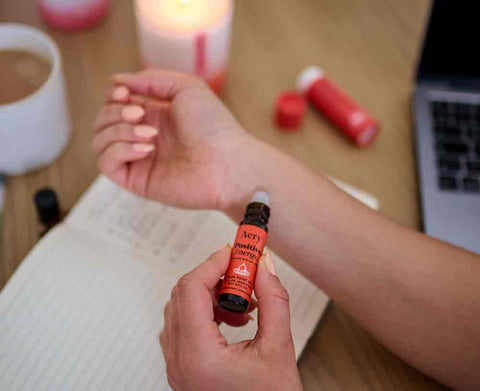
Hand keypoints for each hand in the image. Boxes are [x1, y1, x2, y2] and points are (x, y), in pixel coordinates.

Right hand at [92, 69, 252, 209]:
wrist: (227, 164)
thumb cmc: (214, 126)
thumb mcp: (186, 87)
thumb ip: (151, 79)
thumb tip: (115, 81)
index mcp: (154, 115)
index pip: (115, 103)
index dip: (114, 95)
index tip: (125, 93)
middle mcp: (143, 136)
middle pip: (103, 120)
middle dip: (115, 112)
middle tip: (141, 114)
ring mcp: (139, 159)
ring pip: (99, 140)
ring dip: (117, 130)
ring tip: (149, 134)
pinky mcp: (137, 180)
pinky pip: (106, 163)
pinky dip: (118, 150)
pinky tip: (145, 149)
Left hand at [161, 246, 301, 390]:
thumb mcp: (279, 348)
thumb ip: (273, 299)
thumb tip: (264, 265)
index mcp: (198, 357)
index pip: (192, 290)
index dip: (214, 263)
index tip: (235, 251)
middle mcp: (179, 361)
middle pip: (183, 295)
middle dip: (214, 276)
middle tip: (243, 270)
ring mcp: (177, 366)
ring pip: (181, 308)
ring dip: (211, 294)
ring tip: (244, 302)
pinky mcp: (182, 367)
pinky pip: (184, 324)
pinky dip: (206, 311)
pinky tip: (233, 318)